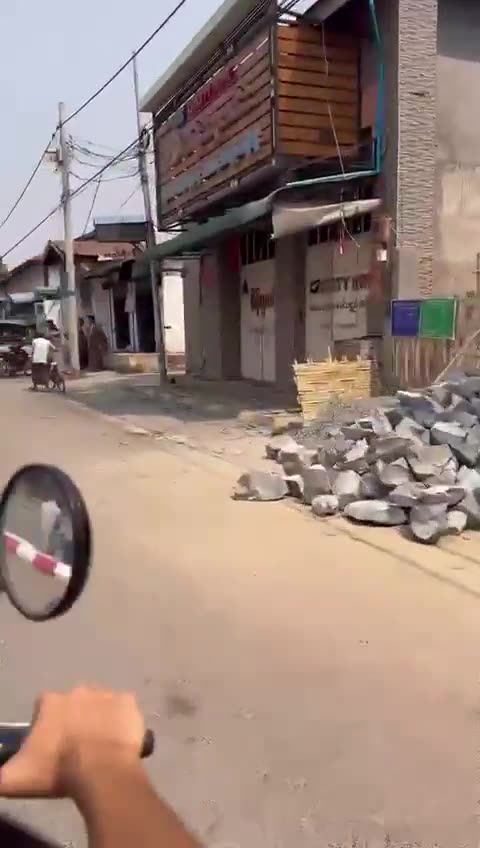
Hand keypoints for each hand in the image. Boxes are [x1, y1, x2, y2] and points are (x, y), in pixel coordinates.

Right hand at [0, 686, 145, 799]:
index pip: (43, 708)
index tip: (50, 747)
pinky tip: (118, 740)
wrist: (101, 772)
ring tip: (99, 748)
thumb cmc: (57, 770)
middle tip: (76, 749)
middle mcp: (78, 690)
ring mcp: (105, 694)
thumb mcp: (15, 778)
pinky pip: (123, 709)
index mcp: (50, 702)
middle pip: (72, 705)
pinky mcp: (128, 702)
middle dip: (73, 721)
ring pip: (99, 705)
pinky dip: (122, 721)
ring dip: (98, 720)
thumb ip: (0, 774)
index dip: (46, 726)